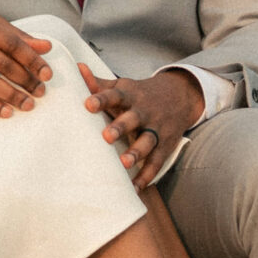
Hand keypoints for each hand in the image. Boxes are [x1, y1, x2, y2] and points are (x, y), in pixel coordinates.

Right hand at [0, 4, 53, 115]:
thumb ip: (16, 35)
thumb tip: (47, 47)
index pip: (12, 44)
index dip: (32, 60)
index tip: (47, 75)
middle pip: (2, 64)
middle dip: (25, 80)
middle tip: (41, 93)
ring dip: (10, 95)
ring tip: (27, 105)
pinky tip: (4, 112)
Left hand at [79, 65, 200, 190]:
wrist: (180, 96)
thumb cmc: (139, 94)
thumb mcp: (122, 85)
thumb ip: (98, 83)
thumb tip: (76, 69)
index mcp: (130, 96)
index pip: (114, 95)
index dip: (102, 99)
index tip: (88, 104)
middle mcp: (143, 111)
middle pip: (133, 119)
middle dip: (120, 127)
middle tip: (106, 136)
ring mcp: (156, 129)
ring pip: (147, 141)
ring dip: (136, 152)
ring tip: (124, 163)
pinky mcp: (165, 144)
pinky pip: (157, 161)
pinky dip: (147, 175)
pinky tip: (136, 188)